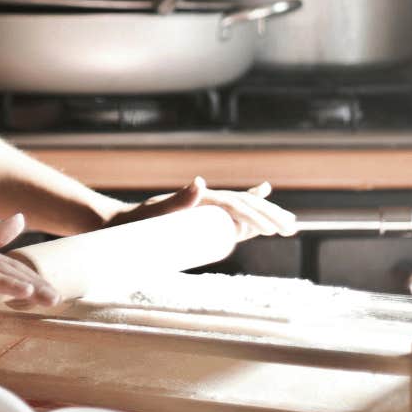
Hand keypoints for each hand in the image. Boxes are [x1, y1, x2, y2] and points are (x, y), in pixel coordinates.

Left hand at [109, 178, 297, 238]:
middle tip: (292, 227)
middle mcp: (205, 200)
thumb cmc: (135, 222)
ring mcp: (205, 207)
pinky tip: (262, 191)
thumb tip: (200, 183)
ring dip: (266, 212)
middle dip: (270, 215)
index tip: (273, 228)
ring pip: (243, 208)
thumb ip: (176, 200)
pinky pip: (229, 210)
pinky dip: (246, 202)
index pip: (236, 205)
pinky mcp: (202, 214)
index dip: (256, 215)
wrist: (120, 222)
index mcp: (200, 199)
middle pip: (245, 205)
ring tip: (288, 221)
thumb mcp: (154, 213)